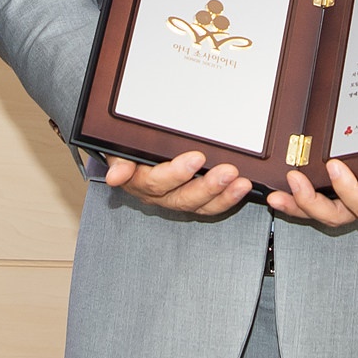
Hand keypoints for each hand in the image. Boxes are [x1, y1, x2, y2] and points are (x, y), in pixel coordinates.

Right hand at [102, 150, 252, 215]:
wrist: (129, 159)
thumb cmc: (128, 151)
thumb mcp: (118, 151)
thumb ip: (119, 161)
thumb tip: (116, 176)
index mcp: (138, 182)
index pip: (156, 182)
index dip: (176, 173)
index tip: (196, 160)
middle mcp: (158, 195)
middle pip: (182, 197)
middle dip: (207, 186)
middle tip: (226, 172)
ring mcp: (176, 199)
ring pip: (200, 205)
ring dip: (222, 195)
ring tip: (240, 183)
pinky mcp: (194, 201)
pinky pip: (211, 206)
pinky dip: (228, 199)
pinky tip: (242, 188)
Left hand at [266, 159, 357, 226]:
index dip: (349, 189)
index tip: (335, 167)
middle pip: (337, 215)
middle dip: (314, 202)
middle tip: (298, 181)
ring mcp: (340, 203)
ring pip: (318, 214)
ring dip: (297, 205)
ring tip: (279, 195)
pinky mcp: (324, 197)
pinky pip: (306, 206)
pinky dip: (290, 203)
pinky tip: (276, 197)